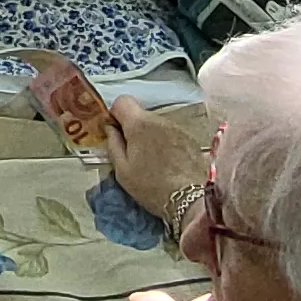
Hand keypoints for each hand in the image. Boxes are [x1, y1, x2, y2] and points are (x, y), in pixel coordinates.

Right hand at [108, 96, 200, 230]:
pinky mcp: (190, 138)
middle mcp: (160, 119)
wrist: (188, 199)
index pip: (123, 101)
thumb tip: (110, 127)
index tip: (116, 132)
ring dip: (151, 136)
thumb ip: (113, 143)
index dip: (116, 114)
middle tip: (134, 154)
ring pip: (156, 125)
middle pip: (141, 115)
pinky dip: (166, 143)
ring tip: (153, 161)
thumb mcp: (122, 170)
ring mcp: (177, 127)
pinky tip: (169, 163)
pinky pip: (171, 134)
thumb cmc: (150, 186)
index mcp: (140, 124)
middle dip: (134, 129)